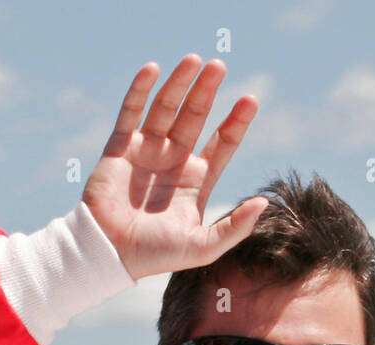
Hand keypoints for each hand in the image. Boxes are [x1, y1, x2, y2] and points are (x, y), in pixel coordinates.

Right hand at [82, 56, 268, 280]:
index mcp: (197, 180)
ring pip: (166, 108)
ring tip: (194, 60)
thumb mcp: (204, 247)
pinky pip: (131, 112)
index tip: (250, 100)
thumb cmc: (156, 254)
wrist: (109, 253)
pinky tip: (153, 69)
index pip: (222, 143)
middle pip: (195, 117)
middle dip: (208, 92)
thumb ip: (235, 227)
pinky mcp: (120, 147)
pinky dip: (140, 89)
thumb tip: (265, 203)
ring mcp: (147, 151)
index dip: (236, 122)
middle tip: (220, 66)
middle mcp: (174, 160)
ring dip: (179, 84)